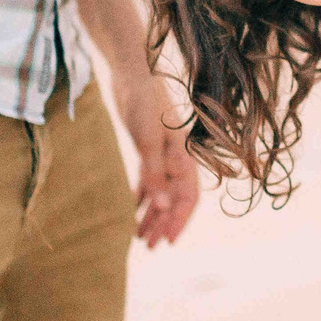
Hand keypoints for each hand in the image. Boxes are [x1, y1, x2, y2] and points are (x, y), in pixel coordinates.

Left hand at [115, 72, 200, 247]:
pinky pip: (149, 181)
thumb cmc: (144, 103)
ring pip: (161, 192)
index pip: (188, 197)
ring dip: (152, 214)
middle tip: (149, 247)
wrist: (133, 73)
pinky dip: (142, 197)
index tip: (167, 241)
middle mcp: (177, 159)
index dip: (180, 220)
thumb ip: (154, 174)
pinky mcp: (148, 149)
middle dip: (163, 223)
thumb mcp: (148, 141)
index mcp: (184, 157)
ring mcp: (163, 155)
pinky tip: (131, 211)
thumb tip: (162, 208)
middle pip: (175, 199)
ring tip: (138, 237)